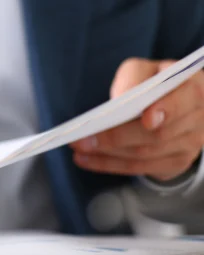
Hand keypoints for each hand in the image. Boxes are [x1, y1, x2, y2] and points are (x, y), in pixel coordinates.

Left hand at [71, 58, 203, 181]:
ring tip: (79, 148)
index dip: (166, 110)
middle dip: (116, 137)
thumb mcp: (144, 71)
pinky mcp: (174, 162)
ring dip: (107, 153)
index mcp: (194, 87)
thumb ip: (134, 78)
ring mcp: (189, 144)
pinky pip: (139, 168)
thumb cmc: (154, 83)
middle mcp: (198, 117)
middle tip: (83, 138)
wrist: (175, 107)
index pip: (185, 98)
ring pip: (145, 154)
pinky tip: (85, 159)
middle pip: (157, 134)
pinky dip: (108, 164)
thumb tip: (119, 102)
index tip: (146, 119)